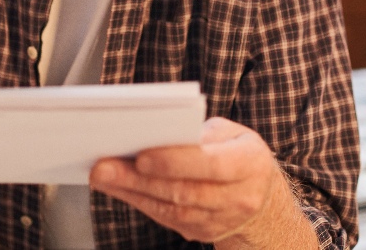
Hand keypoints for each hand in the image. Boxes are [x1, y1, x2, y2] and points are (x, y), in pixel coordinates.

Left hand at [89, 117, 305, 245]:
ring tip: (103, 176)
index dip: (175, 162)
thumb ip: (200, 134)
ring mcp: (221, 220)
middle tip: (104, 167)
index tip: (142, 156)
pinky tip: (118, 188)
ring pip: (171, 209)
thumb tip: (156, 134)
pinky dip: (139, 202)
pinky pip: (167, 218)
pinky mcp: (202, 232)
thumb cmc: (239, 153)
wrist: (262, 199)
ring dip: (132, 192)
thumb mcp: (232, 133)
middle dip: (139, 179)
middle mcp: (239, 197)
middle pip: (184, 191)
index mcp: (250, 163)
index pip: (212, 165)